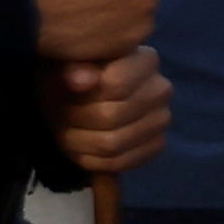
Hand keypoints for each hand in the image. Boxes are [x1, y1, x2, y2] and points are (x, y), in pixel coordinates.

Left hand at [46, 46, 168, 178]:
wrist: (79, 95)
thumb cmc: (70, 75)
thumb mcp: (62, 63)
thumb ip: (72, 67)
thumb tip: (81, 82)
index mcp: (145, 60)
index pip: (115, 84)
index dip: (82, 94)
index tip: (66, 90)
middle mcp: (161, 89)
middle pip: (111, 117)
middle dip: (76, 119)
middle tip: (62, 114)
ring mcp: (162, 120)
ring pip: (112, 144)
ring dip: (79, 142)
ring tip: (68, 131)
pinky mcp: (156, 146)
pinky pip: (120, 163)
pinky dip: (92, 160)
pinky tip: (82, 148)